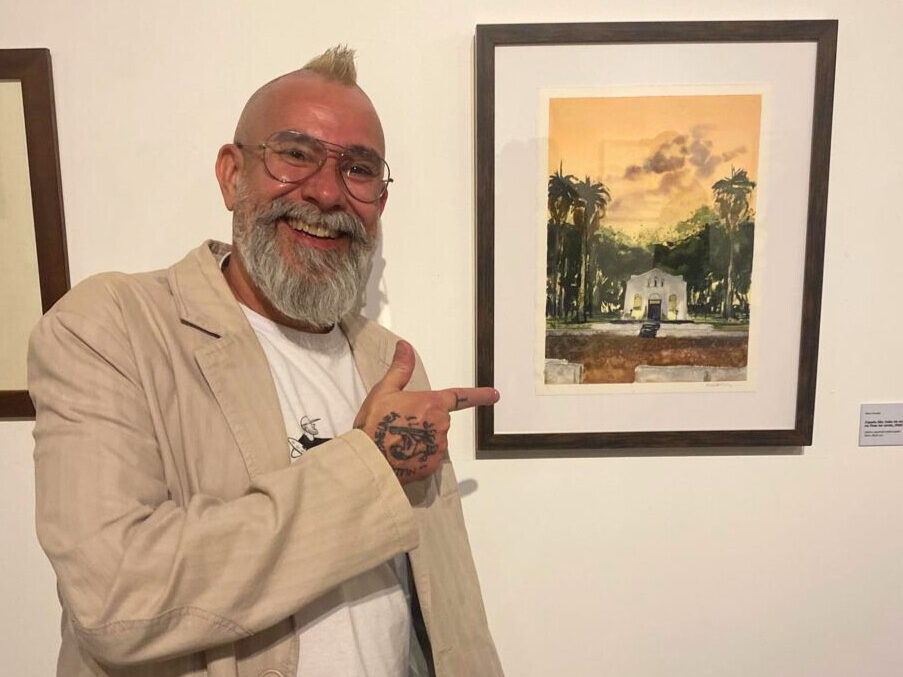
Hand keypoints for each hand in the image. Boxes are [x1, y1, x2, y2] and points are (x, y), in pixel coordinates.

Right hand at [354, 340, 498, 483]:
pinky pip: (428, 458)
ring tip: (397, 440)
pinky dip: (418, 456)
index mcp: (432, 404)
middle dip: (424, 420)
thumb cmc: (374, 423)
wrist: (369, 459)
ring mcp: (438, 448)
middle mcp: (441, 426)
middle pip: (438, 420)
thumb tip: (405, 346)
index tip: (495, 395)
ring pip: (434, 439)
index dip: (479, 395)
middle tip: (399, 423)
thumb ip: (400, 369)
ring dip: (421, 439)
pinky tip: (401, 455)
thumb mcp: (384, 390)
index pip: (460, 397)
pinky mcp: (431, 466)